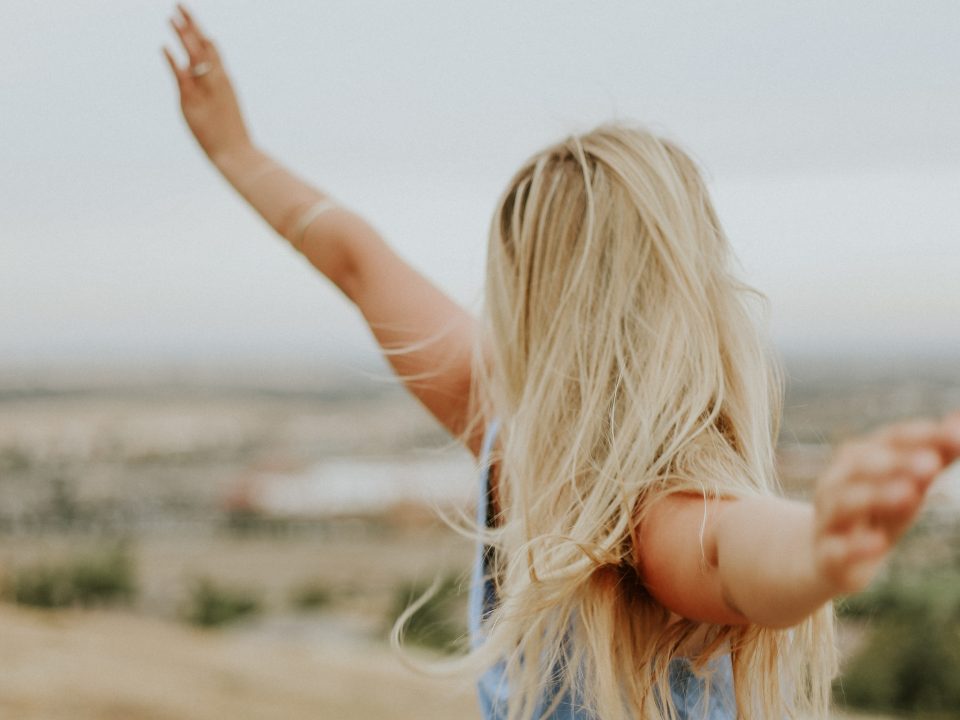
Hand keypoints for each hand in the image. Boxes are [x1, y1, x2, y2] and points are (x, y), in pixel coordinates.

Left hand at [162, 4, 251, 160]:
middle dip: (191, 24)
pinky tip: (164, 48)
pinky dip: (173, 61)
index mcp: (224, 80)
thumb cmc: (231, 135)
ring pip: (195, 56)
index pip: (212, 49)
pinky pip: (181, 77)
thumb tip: (201, 85)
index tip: (189, 17)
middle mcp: (217, 80)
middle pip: (203, 45)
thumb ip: (212, 92)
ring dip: (184, 36)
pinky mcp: (193, 101)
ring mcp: (206, 89)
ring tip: (173, 17)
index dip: (199, 32)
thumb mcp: (224, 108)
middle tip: (180, 4)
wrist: (237, 153)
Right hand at [812, 414, 959, 594]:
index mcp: (858, 459)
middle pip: (860, 466)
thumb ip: (934, 456)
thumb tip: (959, 421)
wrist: (827, 558)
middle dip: (895, 464)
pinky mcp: (827, 556)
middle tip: (931, 464)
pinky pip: (837, 549)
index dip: (918, 437)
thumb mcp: (908, 486)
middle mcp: (836, 483)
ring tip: (909, 495)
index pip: (888, 440)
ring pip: (845, 502)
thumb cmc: (876, 514)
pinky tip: (879, 543)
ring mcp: (828, 518)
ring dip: (876, 496)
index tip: (954, 436)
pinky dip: (857, 546)